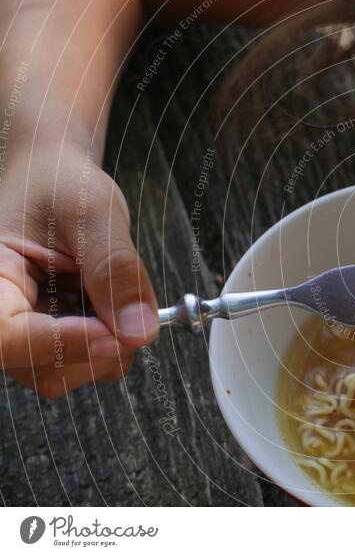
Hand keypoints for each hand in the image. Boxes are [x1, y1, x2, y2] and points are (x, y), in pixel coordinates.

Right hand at [0, 143, 158, 397]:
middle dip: (97, 347)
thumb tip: (140, 331)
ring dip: (110, 343)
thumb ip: (115, 269)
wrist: (58, 182)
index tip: (111, 334)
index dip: (59, 344)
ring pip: (68, 373)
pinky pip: (89, 360)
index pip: (7, 336)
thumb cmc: (62, 186)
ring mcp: (27, 333)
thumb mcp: (94, 213)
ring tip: (112, 288)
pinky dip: (114, 338)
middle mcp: (2, 315)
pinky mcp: (53, 339)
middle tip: (131, 305)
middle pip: (42, 368)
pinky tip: (110, 300)